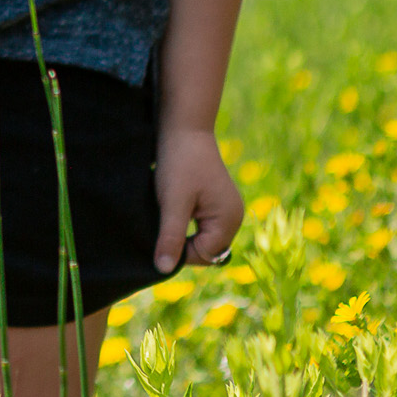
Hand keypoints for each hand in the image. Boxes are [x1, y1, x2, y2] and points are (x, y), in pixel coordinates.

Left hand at [153, 124, 242, 272]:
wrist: (184, 127)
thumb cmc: (180, 163)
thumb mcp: (172, 204)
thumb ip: (171, 238)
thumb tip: (164, 269)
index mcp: (229, 220)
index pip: (204, 256)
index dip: (179, 250)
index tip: (162, 230)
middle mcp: (234, 217)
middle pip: (205, 249)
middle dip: (182, 241)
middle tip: (163, 218)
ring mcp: (226, 208)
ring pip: (200, 237)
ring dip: (181, 230)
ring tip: (167, 209)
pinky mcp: (215, 200)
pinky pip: (200, 223)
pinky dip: (185, 220)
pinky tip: (173, 205)